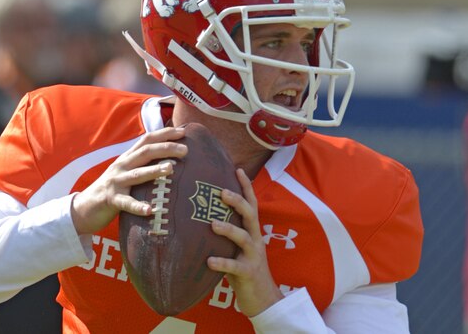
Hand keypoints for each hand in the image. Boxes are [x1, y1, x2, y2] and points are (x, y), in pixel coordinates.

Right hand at [71, 126, 186, 234]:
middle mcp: (122, 166)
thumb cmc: (113, 190)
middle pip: (145, 152)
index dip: (164, 134)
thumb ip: (143, 165)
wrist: (84, 208)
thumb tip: (170, 161)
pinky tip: (150, 210)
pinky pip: (126, 203)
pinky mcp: (111, 200)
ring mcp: (115, 182)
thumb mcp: (127, 173)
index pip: (146, 140)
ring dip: (154, 170)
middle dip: (165, 148)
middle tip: (185, 149)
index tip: (183, 131)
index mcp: (127, 158)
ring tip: (170, 168)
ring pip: (137, 174)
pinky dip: (138, 206)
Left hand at [207, 169, 283, 316]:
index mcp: (252, 231)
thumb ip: (228, 231)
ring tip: (212, 224)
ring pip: (243, 237)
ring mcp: (253, 256)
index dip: (246, 186)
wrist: (264, 299)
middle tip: (221, 192)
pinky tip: (209, 261)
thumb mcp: (238, 246)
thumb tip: (203, 213)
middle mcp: (255, 239)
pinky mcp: (248, 273)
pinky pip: (234, 266)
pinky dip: (222, 262)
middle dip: (237, 202)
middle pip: (250, 215)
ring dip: (228, 229)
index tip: (237, 168)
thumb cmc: (244, 268)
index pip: (251, 204)